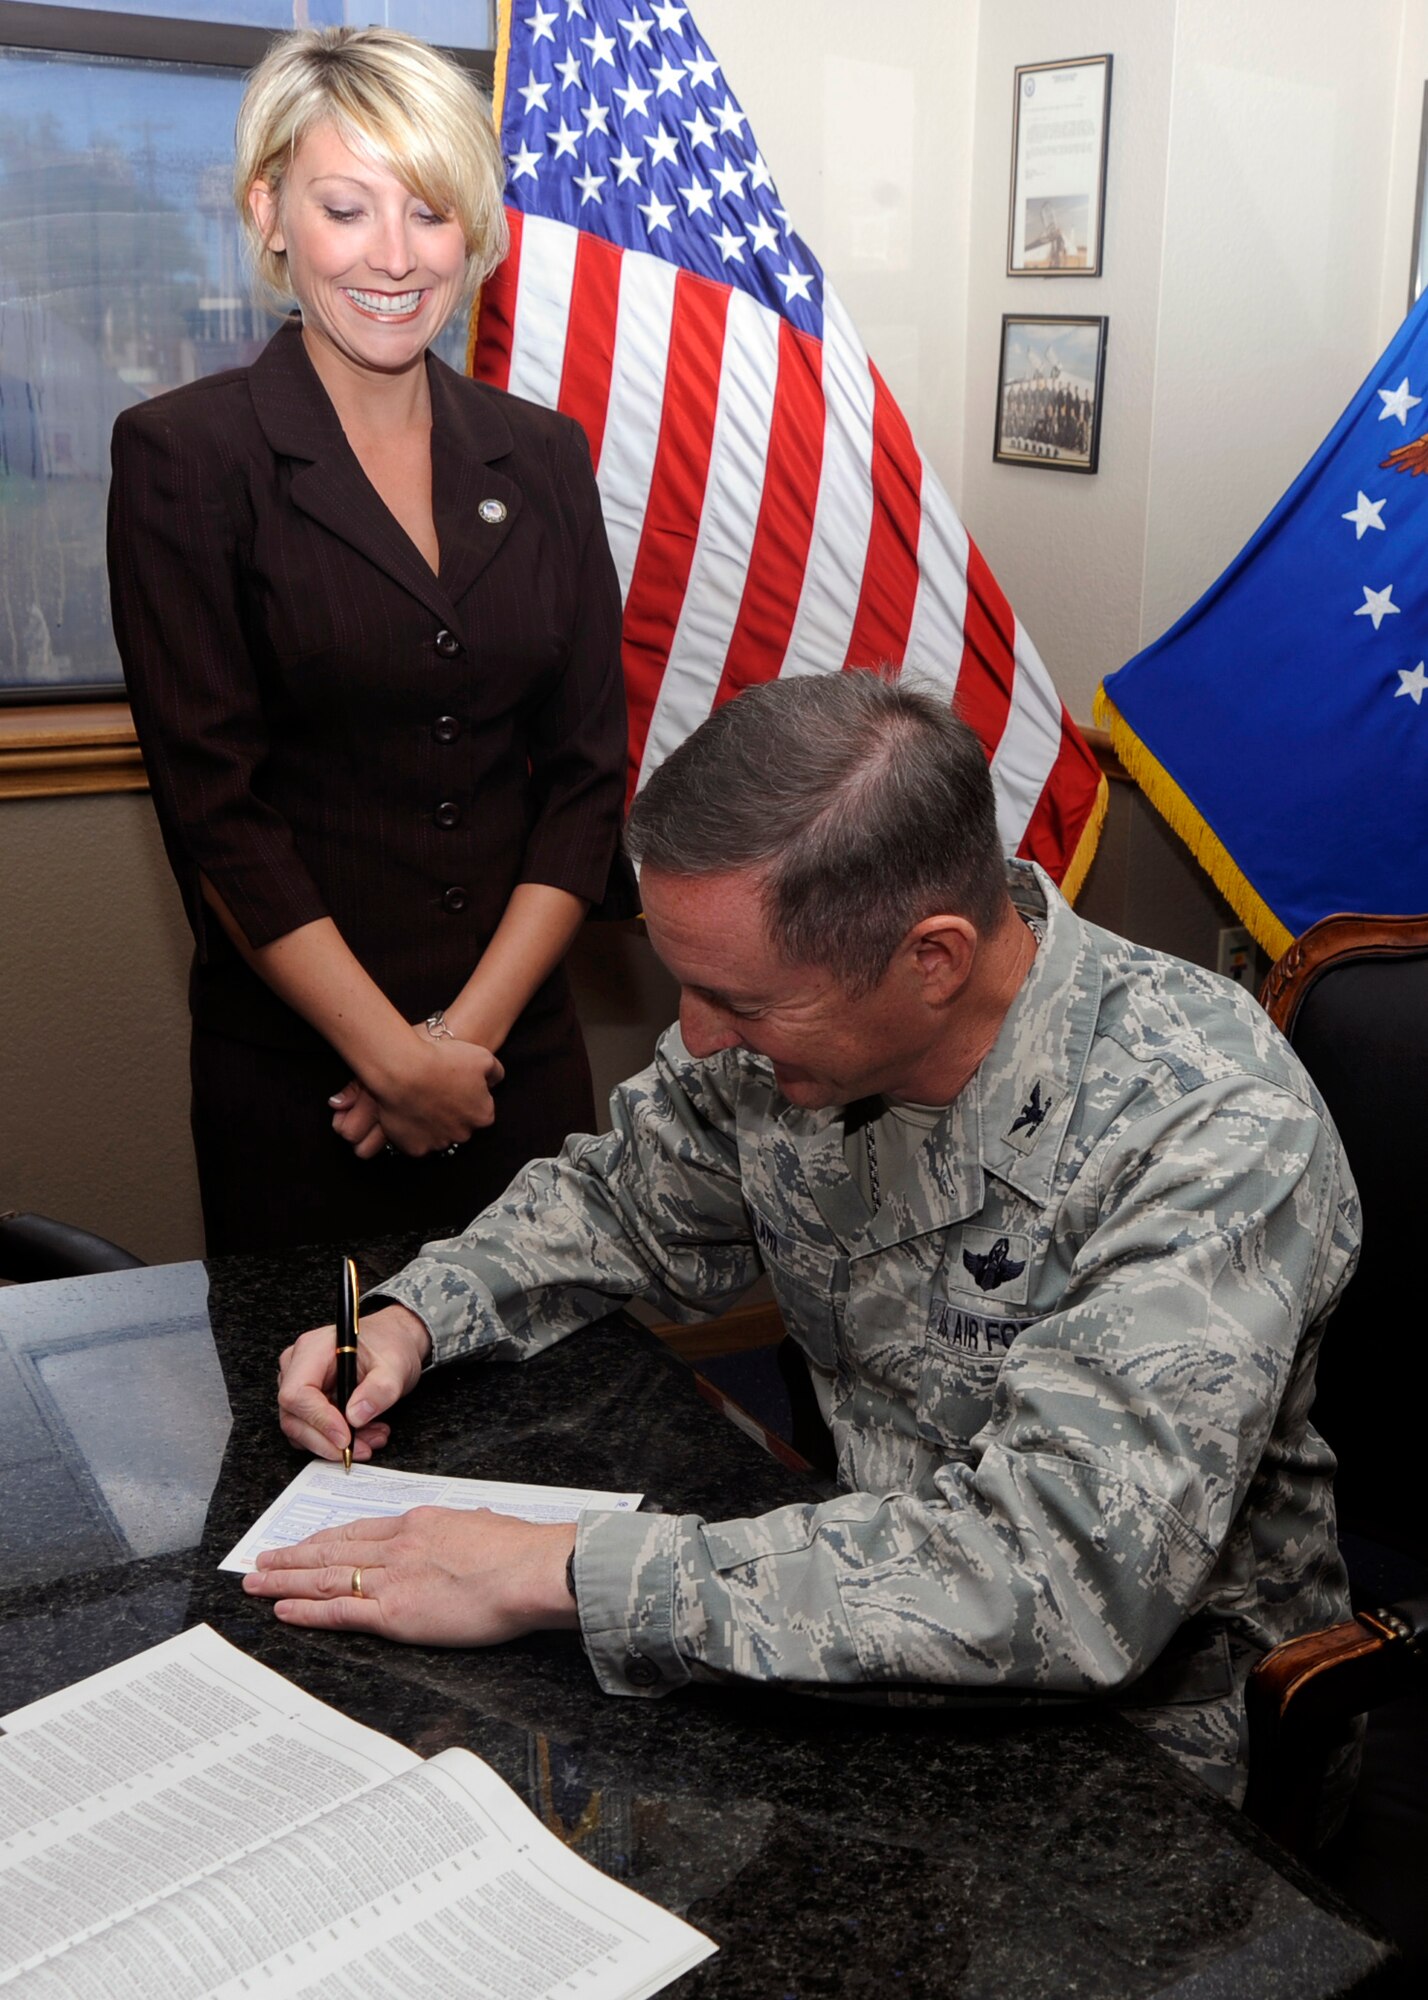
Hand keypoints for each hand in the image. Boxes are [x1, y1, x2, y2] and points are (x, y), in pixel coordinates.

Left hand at [241, 1508, 578, 1644]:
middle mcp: (397, 1545)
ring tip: (256, 1582)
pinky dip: (306, 1610)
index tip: (304, 1544)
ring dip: (285, 1580)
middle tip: (261, 1560)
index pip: (359, 1531)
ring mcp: (392, 1578)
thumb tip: (470, 1532)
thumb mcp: (484, 1526)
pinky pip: (338, 1610)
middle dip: (292, 1557)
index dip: (325, 1539)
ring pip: (325, 1577)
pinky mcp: (394, 1612)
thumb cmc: (520, 1551)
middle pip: (331, 1551)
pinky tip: (281, 1609)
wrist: (530, 1569)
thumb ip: (465, 1531)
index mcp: (419, 1524)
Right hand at [276, 1302, 430, 1459]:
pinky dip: (337, 1440)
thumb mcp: (395, 1365)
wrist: (393, 1342)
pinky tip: (365, 1434)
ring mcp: (299, 1385)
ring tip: (372, 1438)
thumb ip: (378, 1390)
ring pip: (302, 1429)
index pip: (297, 1393)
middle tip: (362, 1449)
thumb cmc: (389, 1344)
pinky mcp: (307, 1402)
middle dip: (328, 1441)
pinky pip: (312, 1431)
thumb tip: (355, 1417)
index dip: (319, 1420)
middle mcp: (298, 1366)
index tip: (345, 1438)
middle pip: (294, 1416)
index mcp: (312, 1349)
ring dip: (335, 1444)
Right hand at [330, 1026, 505, 1159]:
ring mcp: (439, 1144)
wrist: (402, 1071)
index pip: (481, 1110)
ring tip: (419, 1101)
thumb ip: (495, 1072)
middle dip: (452, 1112)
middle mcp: (464, 1135)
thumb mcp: (482, 1056)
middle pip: (461, 1125)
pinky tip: (407, 1114)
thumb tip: (494, 1082)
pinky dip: (413, 1133)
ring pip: (439, 1135)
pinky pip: (417, 1143)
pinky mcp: (416, 1149)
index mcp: (483, 1116)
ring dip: (432, 1123)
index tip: (454, 1083)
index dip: (468, 1095)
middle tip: (436, 1091)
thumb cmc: (443, 1061)